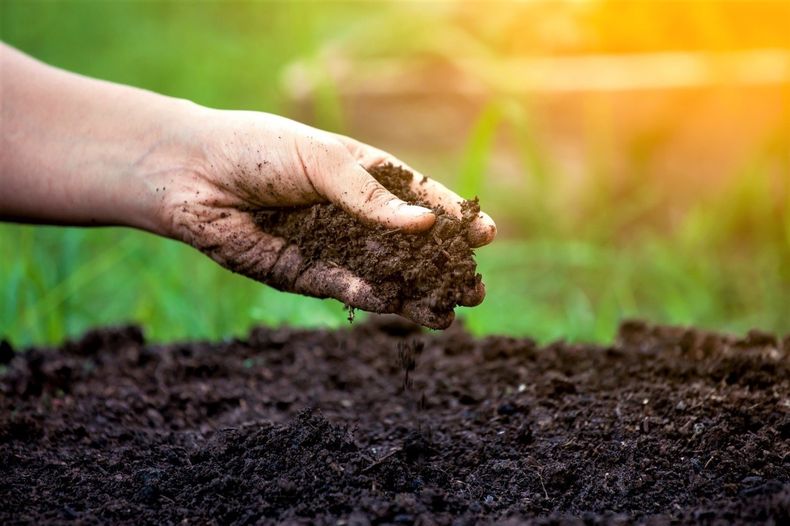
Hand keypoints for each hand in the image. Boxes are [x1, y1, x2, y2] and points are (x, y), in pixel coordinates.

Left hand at [157, 109, 495, 327]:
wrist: (194, 175)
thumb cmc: (259, 151)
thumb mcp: (323, 162)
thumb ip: (371, 197)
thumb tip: (426, 223)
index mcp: (364, 174)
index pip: (419, 198)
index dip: (453, 217)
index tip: (486, 234)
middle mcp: (354, 214)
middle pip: (409, 245)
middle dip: (443, 267)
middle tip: (475, 288)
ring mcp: (332, 246)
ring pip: (384, 275)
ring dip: (417, 294)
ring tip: (450, 314)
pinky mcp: (304, 273)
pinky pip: (346, 288)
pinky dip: (373, 298)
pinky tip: (401, 308)